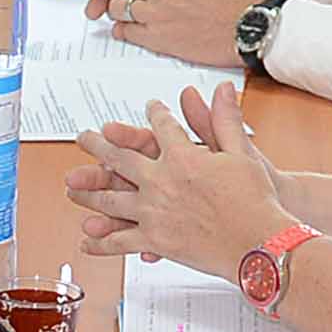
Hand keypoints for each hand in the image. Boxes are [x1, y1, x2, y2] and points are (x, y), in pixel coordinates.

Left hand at [64, 85, 293, 275]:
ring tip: (72, 186)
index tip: (150, 106)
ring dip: (89, 191)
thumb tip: (224, 88)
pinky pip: (121, 242)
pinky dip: (102, 242)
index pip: (162, 127)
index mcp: (182, 156)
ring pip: (111, 199)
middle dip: (99, 145)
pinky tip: (87, 241)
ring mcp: (153, 212)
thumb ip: (225, 119)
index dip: (155, 113)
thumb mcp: (242, 153)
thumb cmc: (256, 200)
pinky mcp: (155, 241)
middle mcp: (161, 181)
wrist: (259, 243)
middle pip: (120, 159)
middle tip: (84, 137)